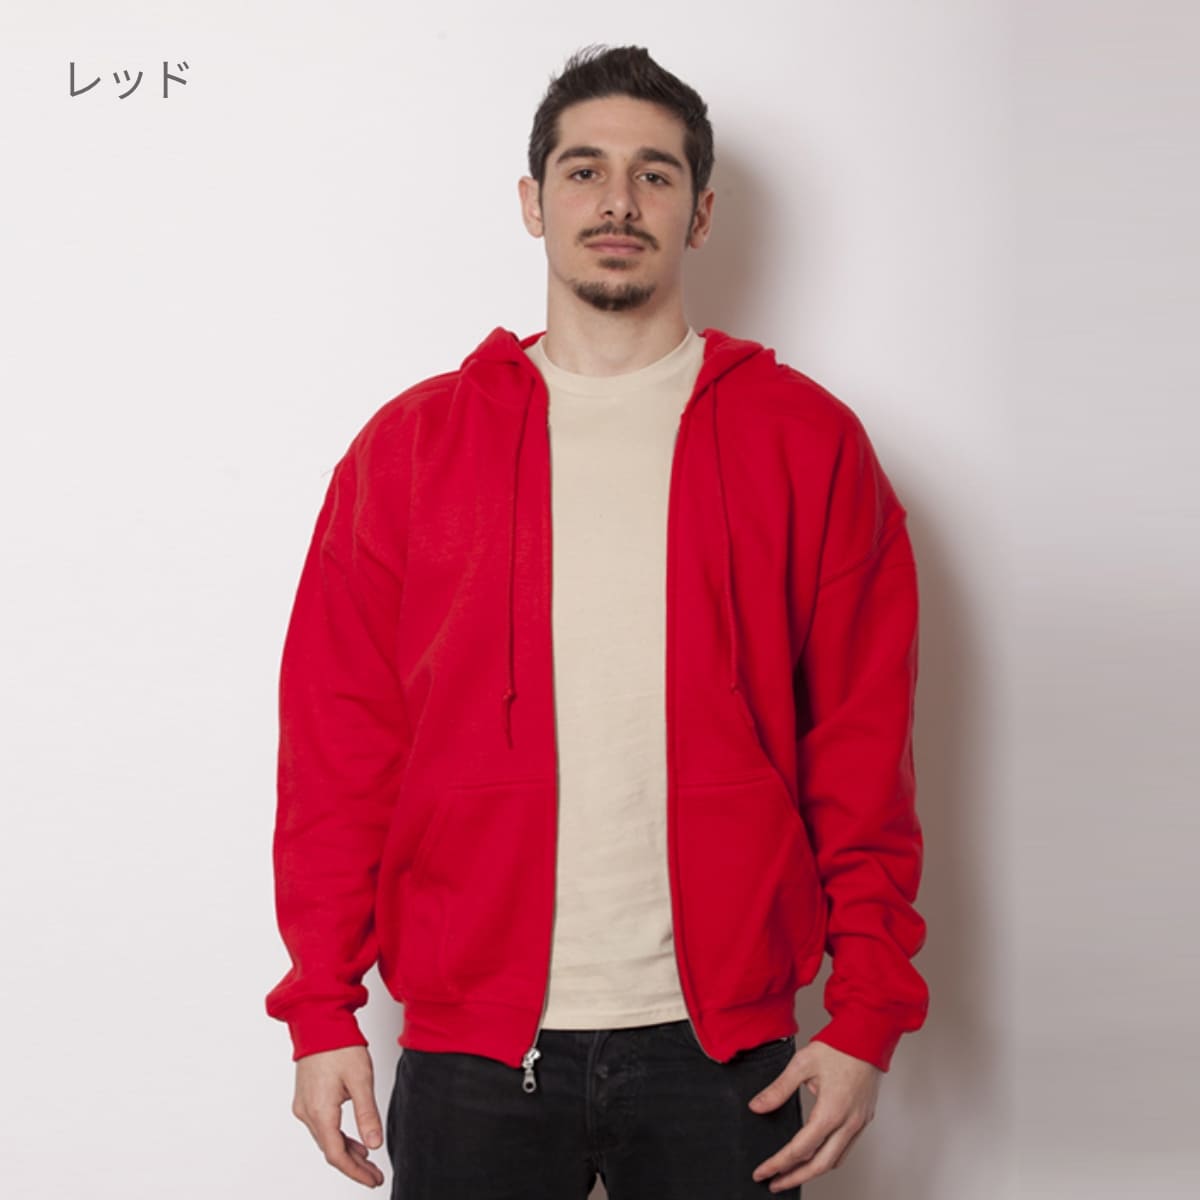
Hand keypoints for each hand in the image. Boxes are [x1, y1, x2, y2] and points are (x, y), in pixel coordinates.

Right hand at [292, 1045, 385, 1187]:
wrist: (319, 1021)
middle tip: (374, 1175)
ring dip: (346, 1151)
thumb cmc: (339, 1045)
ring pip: (325, 1139)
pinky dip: (338, 1136)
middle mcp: (307, 1113)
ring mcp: (304, 1105)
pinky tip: (353, 1140)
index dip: (356, 1172)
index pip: (337, 1155)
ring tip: (368, 1160)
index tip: (373, 1180)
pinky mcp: (306, 1097)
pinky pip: (321, 1126)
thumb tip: (375, 1145)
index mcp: (320, 1111)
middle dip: (353, 1166)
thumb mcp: (360, 1080)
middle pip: (330, 1150)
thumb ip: (367, 1114)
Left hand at [748, 1039, 881, 1191]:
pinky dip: (827, 1159)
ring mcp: (858, 1124)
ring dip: (812, 1172)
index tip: (762, 1172)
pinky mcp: (863, 1120)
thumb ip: (778, 1089)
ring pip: (834, 1161)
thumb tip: (757, 1107)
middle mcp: (847, 1124)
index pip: (800, 1150)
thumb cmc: (839, 1047)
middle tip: (774, 1184)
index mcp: (831, 1112)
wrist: (868, 1037)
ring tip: (791, 1174)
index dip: (778, 1164)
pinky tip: (815, 1156)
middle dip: (794, 1178)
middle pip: (819, 1166)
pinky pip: (845, 1149)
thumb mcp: (802, 1064)